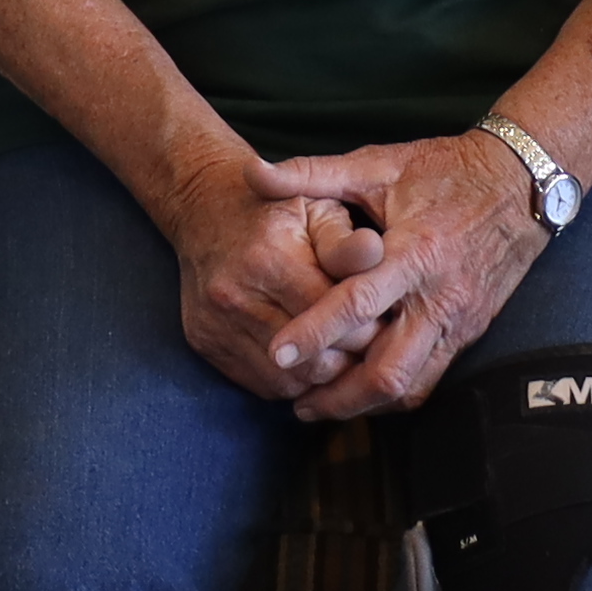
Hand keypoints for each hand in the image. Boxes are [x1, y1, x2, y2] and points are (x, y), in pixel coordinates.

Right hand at [154, 137, 370, 404]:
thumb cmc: (276, 209)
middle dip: (348, 361)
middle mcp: (235, 296)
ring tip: (343, 356)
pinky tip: (310, 360)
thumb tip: (375, 252)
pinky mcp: (204, 343)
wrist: (203, 207)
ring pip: (286, 381)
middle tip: (371, 350)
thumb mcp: (316, 209)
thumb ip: (344, 240)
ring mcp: (215, 324)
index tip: (388, 326)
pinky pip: (261, 383)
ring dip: (321, 378)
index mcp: (268, 259)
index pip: (330, 319)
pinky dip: (292, 380)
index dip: (367, 329)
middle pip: (309, 360)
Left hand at [263, 130, 557, 425]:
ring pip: (410, 386)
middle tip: (295, 403)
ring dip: (363, 404)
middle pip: (387, 369)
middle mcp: (438, 295)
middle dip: (338, 396)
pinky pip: (430, 379)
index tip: (277, 354)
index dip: (315, 331)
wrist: (522, 183)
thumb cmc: (444, 170)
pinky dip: (393, 395)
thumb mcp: (378, 163)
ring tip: (321, 406)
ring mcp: (459, 320)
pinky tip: (364, 394)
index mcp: (413, 251)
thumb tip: (252, 172)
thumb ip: (312, 173)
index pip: (358, 302)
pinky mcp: (470, 332)